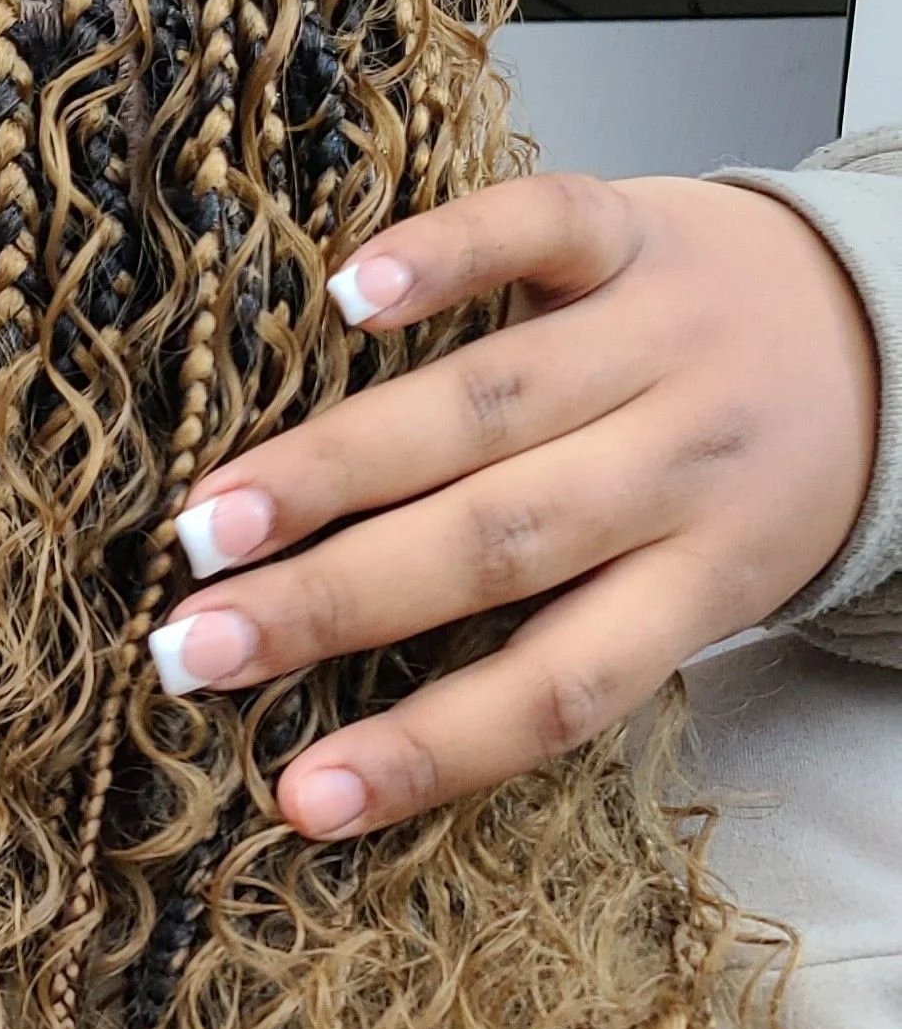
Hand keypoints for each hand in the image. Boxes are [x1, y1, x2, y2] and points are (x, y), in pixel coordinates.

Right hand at [146, 174, 877, 837]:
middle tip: (194, 648)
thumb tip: (357, 733)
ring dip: (336, 469)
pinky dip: (450, 258)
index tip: (301, 799)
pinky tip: (349, 295)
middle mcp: (683, 463)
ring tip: (210, 522)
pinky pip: (543, 231)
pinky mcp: (633, 228)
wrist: (876, 326)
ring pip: (488, 409)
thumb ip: (556, 634)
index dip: (427, 749)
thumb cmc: (740, 486)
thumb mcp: (687, 588)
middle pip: (496, 547)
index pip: (556, 688)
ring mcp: (657, 338)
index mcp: (700, 580)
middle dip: (332, 604)